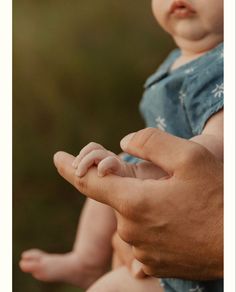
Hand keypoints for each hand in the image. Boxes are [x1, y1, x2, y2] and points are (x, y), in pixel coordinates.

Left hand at [54, 128, 222, 279]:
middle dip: (136, 188)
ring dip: (148, 207)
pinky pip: (143, 237)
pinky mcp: (152, 264)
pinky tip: (178, 222)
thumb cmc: (218, 197)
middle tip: (170, 186)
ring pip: (133, 217)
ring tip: (180, 206)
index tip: (56, 157)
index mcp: (133, 201)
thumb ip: (151, 143)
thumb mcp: (189, 157)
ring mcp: (141, 251)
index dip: (69, 168)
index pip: (88, 182)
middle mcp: (130, 229)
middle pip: (120, 198)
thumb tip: (123, 142)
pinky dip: (154, 224)